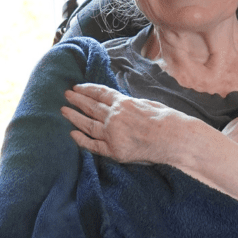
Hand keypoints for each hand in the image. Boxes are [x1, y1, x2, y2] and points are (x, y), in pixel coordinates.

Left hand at [61, 83, 185, 163]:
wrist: (173, 138)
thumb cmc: (166, 120)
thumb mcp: (147, 103)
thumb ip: (131, 103)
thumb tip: (122, 102)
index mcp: (124, 102)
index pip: (100, 93)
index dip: (87, 89)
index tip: (77, 87)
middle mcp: (115, 116)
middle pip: (90, 107)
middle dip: (77, 100)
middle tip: (66, 95)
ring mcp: (112, 134)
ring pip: (87, 124)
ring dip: (74, 117)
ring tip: (63, 111)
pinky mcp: (114, 151)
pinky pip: (93, 145)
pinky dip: (81, 140)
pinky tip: (72, 135)